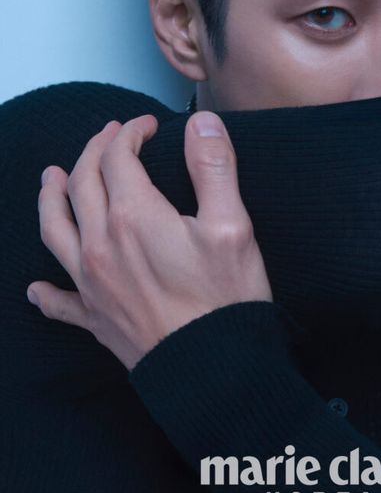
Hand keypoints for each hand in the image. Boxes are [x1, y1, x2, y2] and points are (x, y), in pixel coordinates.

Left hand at [27, 112, 272, 370]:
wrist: (215, 370)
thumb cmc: (226, 300)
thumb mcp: (232, 225)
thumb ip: (213, 167)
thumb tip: (201, 122)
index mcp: (134, 218)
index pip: (118, 158)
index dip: (130, 133)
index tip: (146, 124)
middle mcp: (101, 246)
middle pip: (82, 183)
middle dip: (94, 151)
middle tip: (109, 135)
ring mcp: (92, 283)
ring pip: (55, 230)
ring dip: (50, 198)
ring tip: (49, 178)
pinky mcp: (96, 318)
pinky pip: (58, 302)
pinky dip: (45, 291)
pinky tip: (37, 288)